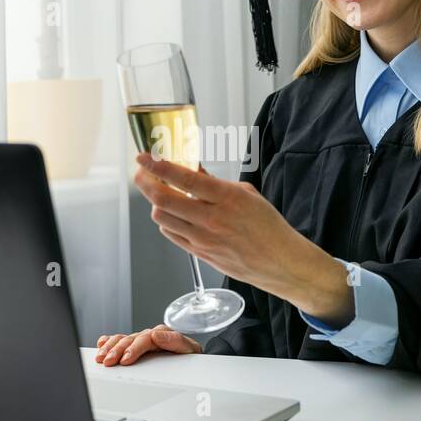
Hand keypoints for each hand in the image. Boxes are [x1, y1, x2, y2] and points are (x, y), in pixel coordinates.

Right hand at [95, 326, 201, 365]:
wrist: (192, 361)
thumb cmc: (190, 357)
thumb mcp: (189, 350)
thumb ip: (175, 341)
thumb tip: (156, 335)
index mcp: (163, 334)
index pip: (145, 339)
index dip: (134, 349)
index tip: (125, 359)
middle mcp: (150, 336)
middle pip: (130, 340)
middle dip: (117, 350)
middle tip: (109, 361)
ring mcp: (141, 340)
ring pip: (122, 340)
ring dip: (110, 348)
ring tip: (101, 357)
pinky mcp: (135, 346)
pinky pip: (119, 340)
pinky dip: (109, 342)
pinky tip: (101, 345)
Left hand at [131, 151, 304, 297]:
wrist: (279, 262)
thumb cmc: (268, 226)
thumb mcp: (247, 194)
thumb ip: (216, 183)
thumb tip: (193, 171)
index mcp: (226, 198)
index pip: (183, 178)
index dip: (158, 166)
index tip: (143, 158)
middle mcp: (211, 219)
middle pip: (163, 200)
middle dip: (145, 183)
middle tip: (140, 174)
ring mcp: (203, 239)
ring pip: (162, 218)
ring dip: (155, 203)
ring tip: (158, 193)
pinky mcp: (200, 254)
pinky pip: (172, 234)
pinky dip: (166, 221)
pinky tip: (172, 214)